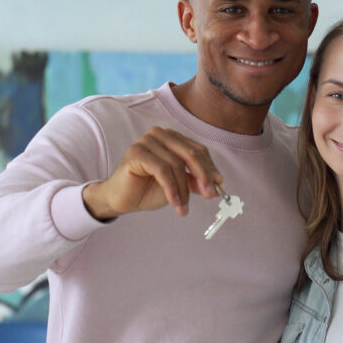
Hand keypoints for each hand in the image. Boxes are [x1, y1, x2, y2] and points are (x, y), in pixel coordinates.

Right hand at [82, 127, 222, 219]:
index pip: (198, 150)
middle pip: (190, 154)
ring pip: (176, 165)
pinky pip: (162, 170)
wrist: (122, 200)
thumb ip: (195, 181)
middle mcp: (159, 134)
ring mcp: (146, 141)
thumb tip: (217, 183)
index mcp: (171, 138)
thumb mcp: (179, 185)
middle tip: (211, 195)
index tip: (219, 185)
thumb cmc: (148, 189)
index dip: (210, 167)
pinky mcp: (136, 153)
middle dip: (203, 176)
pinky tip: (176, 203)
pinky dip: (172, 189)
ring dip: (184, 189)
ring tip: (184, 207)